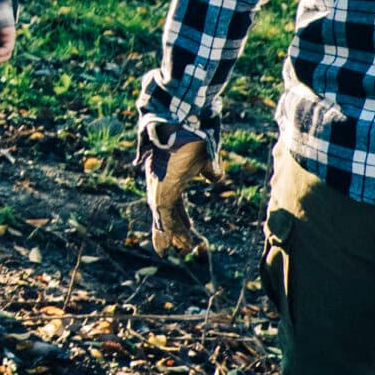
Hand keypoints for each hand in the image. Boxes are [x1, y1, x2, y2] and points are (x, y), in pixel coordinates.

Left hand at [145, 135, 225, 259]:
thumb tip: (215, 177)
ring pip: (163, 217)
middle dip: (173, 230)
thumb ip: (209, 169)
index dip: (180, 219)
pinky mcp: (161, 189)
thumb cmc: (193, 138)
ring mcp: (159, 186)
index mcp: (170, 177)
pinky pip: (163, 215)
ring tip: (179, 250)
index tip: (187, 231)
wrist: (185, 125)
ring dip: (172, 234)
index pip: (174, 204)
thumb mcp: (204, 159)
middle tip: (179, 248)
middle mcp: (160, 183)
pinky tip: (166, 246)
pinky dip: (165, 231)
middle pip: (166, 212)